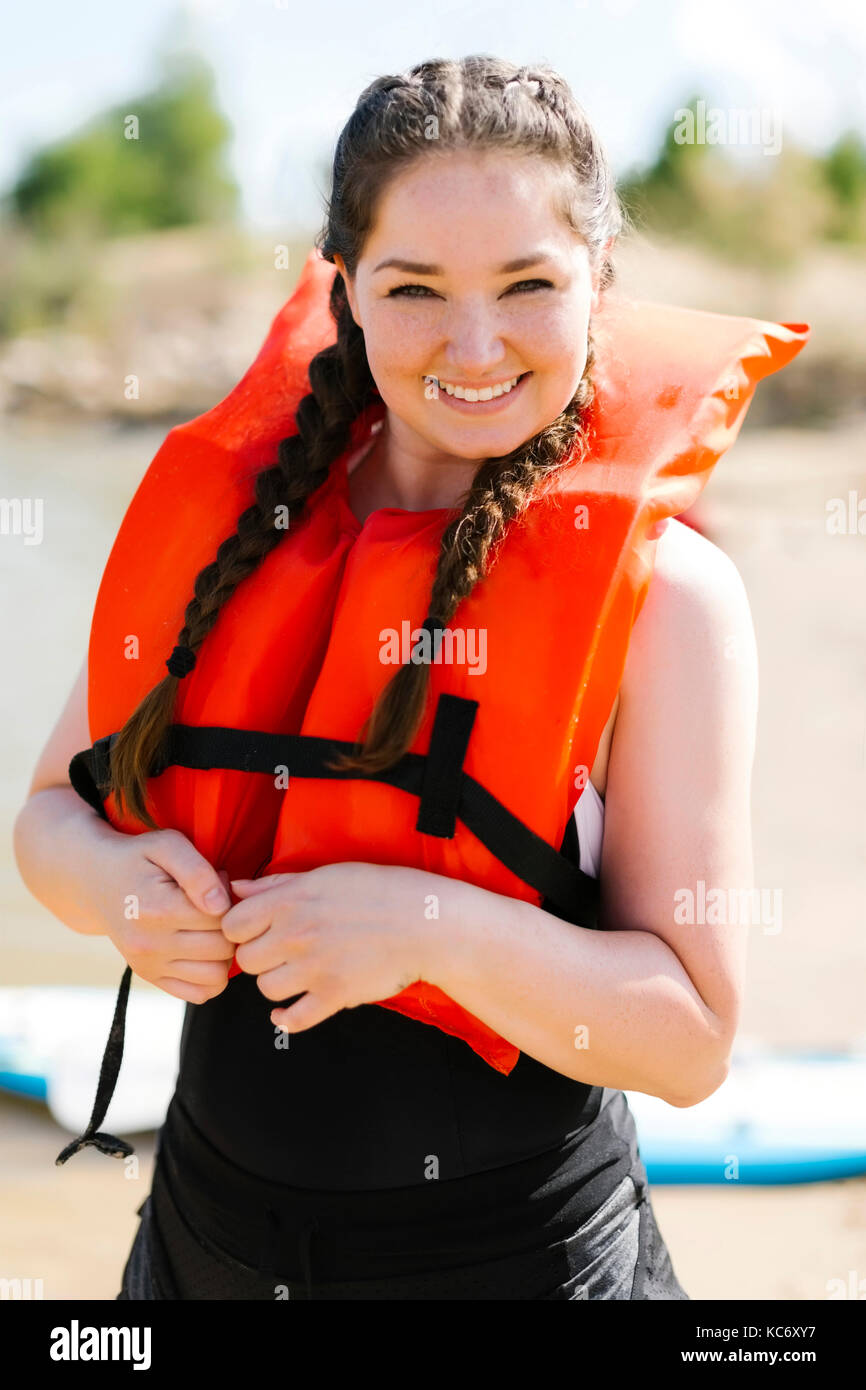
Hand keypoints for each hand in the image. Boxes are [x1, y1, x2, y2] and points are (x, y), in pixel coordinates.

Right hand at [95, 827, 235, 1002]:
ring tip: (212, 930)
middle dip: (230, 927)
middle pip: (223, 949)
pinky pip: (198, 993)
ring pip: (216, 976)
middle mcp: (149, 944)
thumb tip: (221, 905)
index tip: (217, 886)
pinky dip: (210, 976)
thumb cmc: (138, 858)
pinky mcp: (148, 976)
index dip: (231, 901)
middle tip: (216, 908)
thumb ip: (198, 871)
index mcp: (158, 909)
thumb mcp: (167, 845)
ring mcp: (147, 965)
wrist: (94, 879)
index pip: (222, 919)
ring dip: (224, 954)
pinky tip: (204, 952)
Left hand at [223, 862, 434, 1031]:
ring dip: (276, 984)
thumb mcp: (325, 876)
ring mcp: (315, 967)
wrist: (425, 922)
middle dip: (259, 958)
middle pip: (246, 960)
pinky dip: (286, 1019)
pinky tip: (289, 1011)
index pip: (233, 924)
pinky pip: (293, 1019)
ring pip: (266, 989)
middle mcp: (297, 933)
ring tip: (295, 974)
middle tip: (278, 954)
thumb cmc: (379, 892)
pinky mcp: (335, 995)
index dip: (241, 930)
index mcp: (292, 900)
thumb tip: (236, 889)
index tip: (257, 932)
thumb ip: (276, 885)